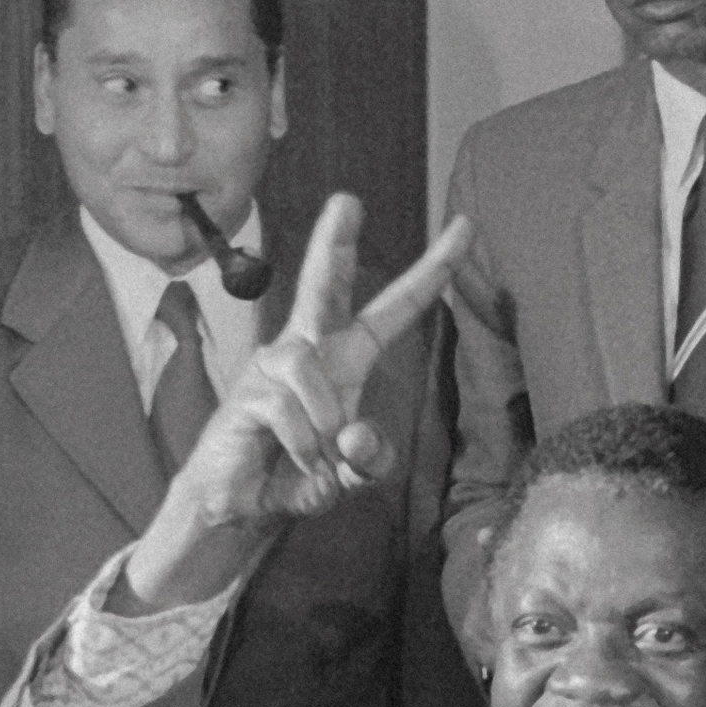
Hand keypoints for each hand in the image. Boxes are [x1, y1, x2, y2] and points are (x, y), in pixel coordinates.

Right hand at [128, 196, 471, 609]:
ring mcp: (271, 368)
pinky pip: (287, 411)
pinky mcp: (245, 395)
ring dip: (325, 422)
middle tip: (347, 200)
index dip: (432, 270)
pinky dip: (303, 448)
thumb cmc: (298, 476)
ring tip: (320, 457)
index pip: (394, 308)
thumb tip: (357, 435)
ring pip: (309, 370)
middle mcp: (308, 351)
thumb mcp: (353, 474)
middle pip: (323, 286)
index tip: (466, 226)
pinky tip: (298, 464)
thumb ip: (371, 459)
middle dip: (333, 243)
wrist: (240, 506)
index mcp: (346, 359)